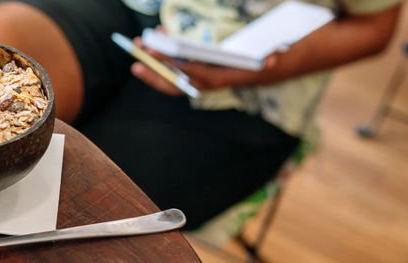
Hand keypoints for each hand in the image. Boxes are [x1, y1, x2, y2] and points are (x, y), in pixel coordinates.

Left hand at [130, 37, 279, 95]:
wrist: (262, 71)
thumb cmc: (262, 64)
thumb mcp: (269, 61)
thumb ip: (271, 62)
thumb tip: (273, 60)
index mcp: (217, 80)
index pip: (188, 74)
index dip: (170, 64)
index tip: (153, 53)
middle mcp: (202, 82)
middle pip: (171, 81)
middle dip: (152, 71)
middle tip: (135, 58)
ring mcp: (196, 77)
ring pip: (169, 72)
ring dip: (152, 60)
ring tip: (139, 43)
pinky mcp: (194, 70)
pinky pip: (174, 65)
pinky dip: (164, 53)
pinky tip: (157, 35)